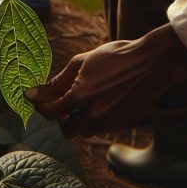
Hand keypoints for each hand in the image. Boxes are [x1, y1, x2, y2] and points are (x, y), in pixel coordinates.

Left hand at [24, 25, 186, 137]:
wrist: (154, 62)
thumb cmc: (116, 56)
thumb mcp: (82, 62)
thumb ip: (57, 82)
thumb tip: (32, 94)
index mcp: (80, 97)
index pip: (50, 113)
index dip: (42, 107)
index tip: (41, 101)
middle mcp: (94, 115)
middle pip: (67, 130)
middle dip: (63, 119)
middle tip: (66, 104)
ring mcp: (111, 122)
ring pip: (87, 130)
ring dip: (83, 119)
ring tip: (91, 98)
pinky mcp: (125, 125)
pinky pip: (104, 128)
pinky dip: (101, 118)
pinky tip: (108, 100)